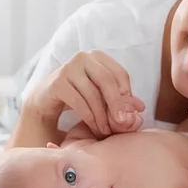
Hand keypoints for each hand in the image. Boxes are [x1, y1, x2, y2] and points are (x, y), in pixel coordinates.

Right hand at [26, 50, 144, 136]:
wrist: (46, 100)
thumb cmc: (78, 95)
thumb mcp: (101, 96)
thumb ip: (120, 99)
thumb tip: (141, 108)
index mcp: (97, 57)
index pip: (119, 73)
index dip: (126, 94)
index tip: (130, 113)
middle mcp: (82, 57)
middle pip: (107, 80)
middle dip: (117, 104)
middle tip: (123, 123)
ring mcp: (68, 68)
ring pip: (92, 93)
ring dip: (102, 115)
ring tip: (107, 130)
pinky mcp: (57, 83)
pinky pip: (78, 102)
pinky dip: (89, 117)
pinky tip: (95, 127)